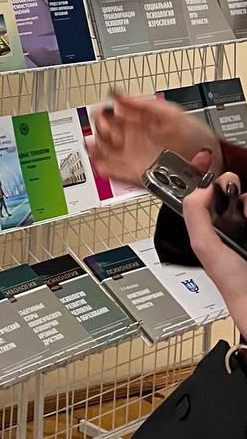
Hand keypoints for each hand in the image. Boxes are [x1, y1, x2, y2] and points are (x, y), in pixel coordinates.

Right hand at [86, 93, 221, 188]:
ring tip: (95, 146)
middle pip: (102, 131)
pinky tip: (101, 164)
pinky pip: (113, 172)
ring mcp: (131, 156)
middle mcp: (131, 138)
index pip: (110, 112)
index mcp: (137, 120)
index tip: (106, 112)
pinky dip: (104, 168)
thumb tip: (119, 96)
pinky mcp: (134, 175)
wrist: (210, 164)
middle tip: (107, 131)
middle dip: (100, 129)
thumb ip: (146, 105)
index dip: (104, 111)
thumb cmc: (194, 137)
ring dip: (96, 148)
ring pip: (103, 151)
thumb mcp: (173, 114)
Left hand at [183, 172, 246, 338]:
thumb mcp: (205, 244)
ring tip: (244, 215)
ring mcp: (243, 225)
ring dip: (245, 200)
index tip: (206, 156)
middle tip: (231, 187)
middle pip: (227, 188)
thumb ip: (196, 213)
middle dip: (228, 182)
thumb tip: (201, 186)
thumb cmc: (232, 282)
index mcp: (206, 224)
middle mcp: (226, 222)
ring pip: (245, 198)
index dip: (201, 172)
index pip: (200, 191)